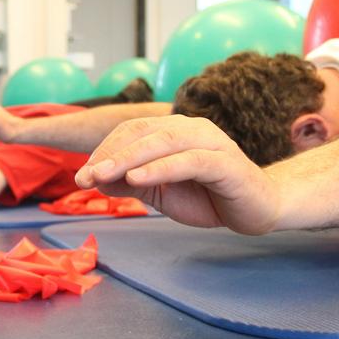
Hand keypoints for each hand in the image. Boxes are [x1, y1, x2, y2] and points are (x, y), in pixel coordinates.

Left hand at [74, 115, 282, 234]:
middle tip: (83, 177)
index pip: (132, 131)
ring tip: (102, 175)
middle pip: (142, 132)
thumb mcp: (160, 193)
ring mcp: (211, 142)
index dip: (104, 150)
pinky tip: (136, 178)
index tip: (81, 175)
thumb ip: (131, 184)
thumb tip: (96, 179)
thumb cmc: (208, 197)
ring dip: (128, 159)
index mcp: (174, 130)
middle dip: (109, 155)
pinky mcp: (225, 163)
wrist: (257, 210)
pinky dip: (160, 168)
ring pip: (162, 142)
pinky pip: (188, 161)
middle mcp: (191, 128)